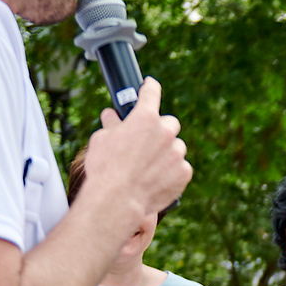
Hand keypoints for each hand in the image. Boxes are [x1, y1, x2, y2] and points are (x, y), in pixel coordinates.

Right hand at [80, 78, 190, 223]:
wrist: (117, 200)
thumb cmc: (105, 168)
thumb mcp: (102, 140)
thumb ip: (112, 125)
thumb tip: (111, 116)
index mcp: (145, 118)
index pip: (151, 93)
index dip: (150, 87)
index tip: (150, 85)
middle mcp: (165, 132)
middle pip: (169, 123)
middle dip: (160, 129)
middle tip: (146, 141)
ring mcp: (177, 153)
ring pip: (176, 147)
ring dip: (166, 152)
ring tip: (148, 166)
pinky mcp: (184, 173)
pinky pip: (180, 167)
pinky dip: (171, 171)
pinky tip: (156, 179)